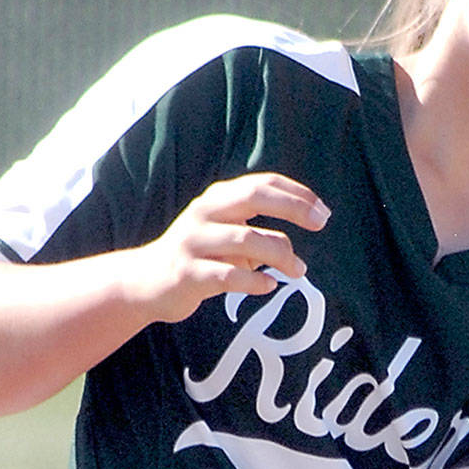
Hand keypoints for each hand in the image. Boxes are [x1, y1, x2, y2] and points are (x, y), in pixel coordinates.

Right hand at [133, 173, 330, 323]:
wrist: (146, 283)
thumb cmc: (200, 256)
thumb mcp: (226, 233)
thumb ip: (258, 227)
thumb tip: (305, 226)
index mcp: (217, 200)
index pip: (261, 183)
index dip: (295, 192)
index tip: (322, 209)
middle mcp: (204, 214)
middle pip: (253, 198)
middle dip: (293, 208)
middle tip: (322, 223)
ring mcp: (193, 243)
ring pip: (246, 241)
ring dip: (281, 256)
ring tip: (298, 271)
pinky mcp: (188, 274)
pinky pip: (229, 276)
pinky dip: (255, 280)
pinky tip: (269, 285)